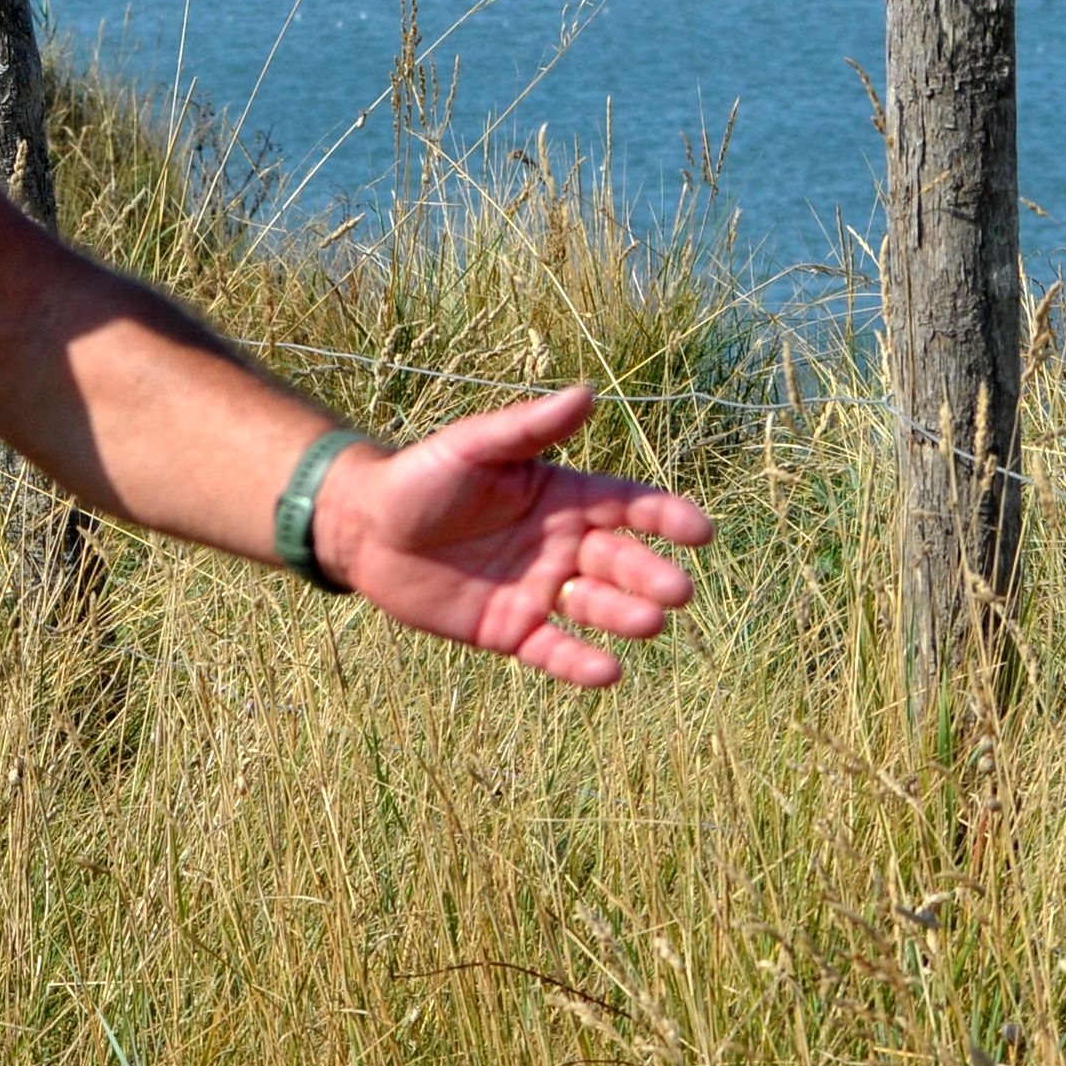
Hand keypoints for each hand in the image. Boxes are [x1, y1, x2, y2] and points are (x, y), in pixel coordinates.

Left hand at [312, 385, 716, 686]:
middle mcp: (561, 545)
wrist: (365, 529)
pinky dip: (581, 663)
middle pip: (619, 560)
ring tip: (649, 623)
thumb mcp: (473, 446)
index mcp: (562, 496)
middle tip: (676, 591)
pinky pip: (554, 650)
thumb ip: (528, 427)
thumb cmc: (421, 477)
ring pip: (595, 606)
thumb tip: (588, 393)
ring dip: (625, 616)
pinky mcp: (511, 630)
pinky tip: (608, 671)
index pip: (627, 506)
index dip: (665, 517)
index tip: (700, 531)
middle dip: (650, 575)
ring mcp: (539, 590)